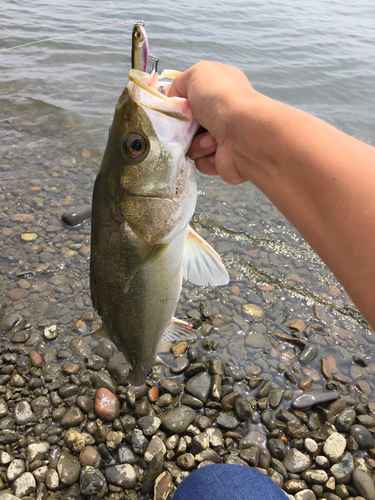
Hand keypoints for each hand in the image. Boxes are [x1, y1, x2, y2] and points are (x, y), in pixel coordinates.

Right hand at [169, 61, 253, 183]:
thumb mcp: (197, 75)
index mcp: (217, 90)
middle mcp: (221, 113)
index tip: (175, 108)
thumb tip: (174, 98)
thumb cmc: (222, 100)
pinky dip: (205, 158)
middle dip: (184, 128)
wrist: (244, 134)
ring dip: (196, 144)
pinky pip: (200, 163)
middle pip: (186, 125)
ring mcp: (223, 137)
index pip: (189, 98)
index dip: (178, 104)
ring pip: (190, 146)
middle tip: (189, 127)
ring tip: (212, 140)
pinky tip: (218, 152)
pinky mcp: (223, 160)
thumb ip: (179, 83)